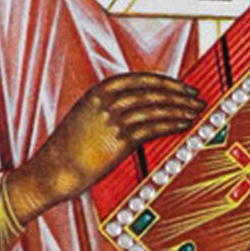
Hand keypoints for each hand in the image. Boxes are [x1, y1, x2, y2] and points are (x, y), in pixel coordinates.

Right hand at [5, 73, 203, 224]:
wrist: (52, 171)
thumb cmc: (68, 150)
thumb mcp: (84, 119)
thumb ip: (107, 109)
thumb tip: (136, 109)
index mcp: (98, 92)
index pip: (140, 79)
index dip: (165, 82)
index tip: (181, 86)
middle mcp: (106, 102)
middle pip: (152, 91)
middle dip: (178, 93)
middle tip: (197, 97)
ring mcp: (113, 120)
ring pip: (156, 108)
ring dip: (180, 109)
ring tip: (196, 112)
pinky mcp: (118, 140)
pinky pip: (153, 128)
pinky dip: (172, 124)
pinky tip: (184, 125)